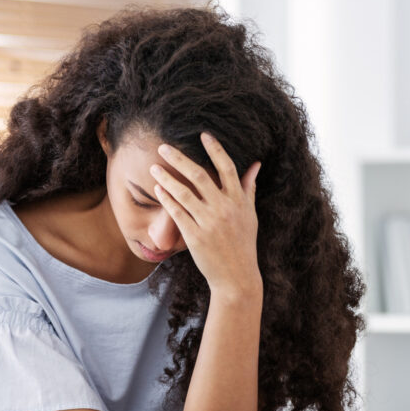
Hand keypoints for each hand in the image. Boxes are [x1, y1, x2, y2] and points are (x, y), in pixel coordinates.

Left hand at [150, 132, 261, 294]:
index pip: (227, 167)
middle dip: (179, 159)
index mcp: (239, 201)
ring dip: (166, 177)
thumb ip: (248, 188)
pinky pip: (177, 213)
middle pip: (199, 175)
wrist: (237, 276)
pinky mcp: (195, 236)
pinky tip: (158, 189)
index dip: (215, 149)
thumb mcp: (250, 215)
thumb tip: (256, 164)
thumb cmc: (244, 244)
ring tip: (153, 167)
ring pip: (183, 193)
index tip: (203, 134)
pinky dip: (166, 199)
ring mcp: (209, 222)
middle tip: (163, 147)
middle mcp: (224, 208)